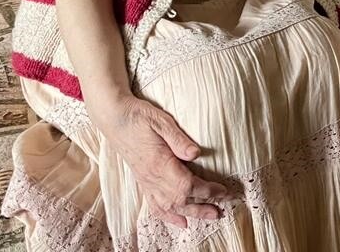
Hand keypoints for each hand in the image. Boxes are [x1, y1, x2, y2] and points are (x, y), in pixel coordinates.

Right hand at [92, 94, 230, 228]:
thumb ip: (179, 139)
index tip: (224, 191)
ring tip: (208, 216)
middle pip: (181, 200)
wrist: (115, 118)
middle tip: (221, 210)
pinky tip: (180, 221)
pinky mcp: (142, 181)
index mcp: (159, 164)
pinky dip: (168, 216)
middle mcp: (152, 178)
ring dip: (191, 213)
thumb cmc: (139, 117)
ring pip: (169, 206)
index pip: (187, 185)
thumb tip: (196, 154)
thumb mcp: (161, 122)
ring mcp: (146, 182)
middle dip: (203, 207)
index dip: (207, 191)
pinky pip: (154, 205)